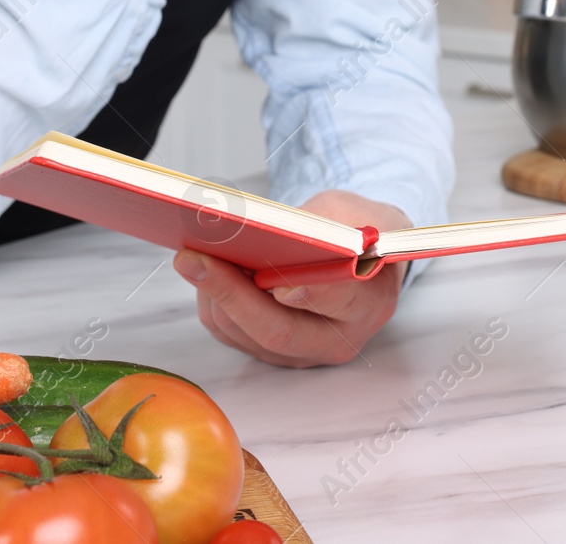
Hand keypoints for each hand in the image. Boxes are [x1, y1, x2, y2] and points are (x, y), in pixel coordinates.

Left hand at [173, 191, 410, 367]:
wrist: (359, 255)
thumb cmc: (354, 229)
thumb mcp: (351, 212)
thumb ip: (322, 225)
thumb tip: (270, 232)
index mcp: (371, 301)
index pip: (341, 300)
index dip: (311, 291)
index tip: (280, 282)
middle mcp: (338, 338)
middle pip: (279, 331)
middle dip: (232, 294)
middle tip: (195, 260)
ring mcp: (303, 352)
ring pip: (246, 335)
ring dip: (214, 295)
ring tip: (194, 257)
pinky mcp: (272, 353)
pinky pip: (231, 334)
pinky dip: (213, 301)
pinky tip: (205, 271)